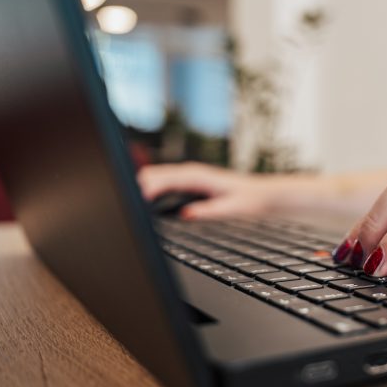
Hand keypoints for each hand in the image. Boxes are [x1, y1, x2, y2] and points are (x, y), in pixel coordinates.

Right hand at [138, 162, 305, 218]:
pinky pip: (163, 182)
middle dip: (136, 186)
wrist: (264, 194)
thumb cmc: (251, 200)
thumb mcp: (233, 209)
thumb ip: (209, 211)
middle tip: (121, 204)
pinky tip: (141, 201)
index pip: (165, 179)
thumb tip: (185, 214)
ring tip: (125, 203)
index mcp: (199, 176)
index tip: (135, 200)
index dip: (147, 189)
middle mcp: (192, 172)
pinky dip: (150, 189)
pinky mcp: (189, 182)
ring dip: (140, 186)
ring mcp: (189, 175)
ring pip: (156, 177)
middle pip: (154, 175)